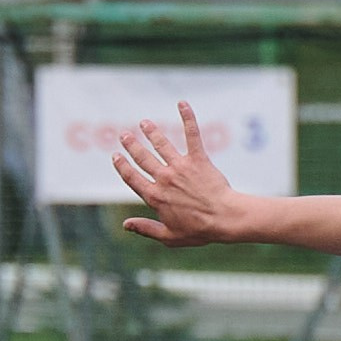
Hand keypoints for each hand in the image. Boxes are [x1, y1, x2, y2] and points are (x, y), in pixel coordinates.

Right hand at [115, 101, 249, 247]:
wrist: (225, 219)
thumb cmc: (199, 230)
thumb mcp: (170, 236)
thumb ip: (146, 229)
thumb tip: (125, 225)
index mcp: (155, 197)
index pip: (132, 178)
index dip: (122, 166)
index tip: (116, 156)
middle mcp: (164, 179)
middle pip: (142, 158)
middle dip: (132, 145)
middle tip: (124, 135)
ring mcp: (180, 167)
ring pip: (161, 145)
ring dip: (151, 132)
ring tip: (144, 123)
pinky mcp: (198, 159)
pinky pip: (192, 135)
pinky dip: (187, 118)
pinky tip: (182, 103)